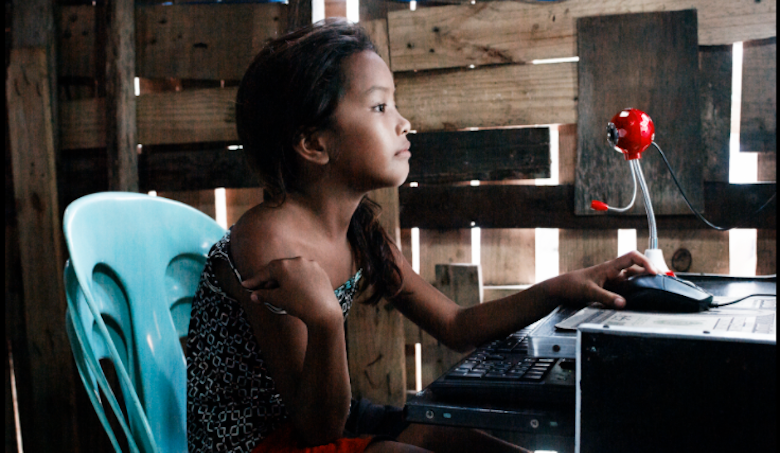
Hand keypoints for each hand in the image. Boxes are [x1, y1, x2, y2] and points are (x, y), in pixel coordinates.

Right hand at [241, 257, 342, 323]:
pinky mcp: (319, 270)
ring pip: (291, 270)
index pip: (264, 272)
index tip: (246, 285)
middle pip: (278, 269)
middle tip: (261, 290)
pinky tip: (293, 289)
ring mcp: (309, 264)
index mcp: (283, 265)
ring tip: (278, 292)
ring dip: (282, 279)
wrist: (323, 311)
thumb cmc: (299, 304)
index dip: (254, 280)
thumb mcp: (277, 299)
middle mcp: (296, 261)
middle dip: (269, 280)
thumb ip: (263, 295)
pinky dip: (296, 279)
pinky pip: (303, 273)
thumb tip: (253, 295)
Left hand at [543, 251, 657, 308]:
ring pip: (634, 278)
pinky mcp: (611, 288)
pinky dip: (636, 291)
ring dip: (644, 282)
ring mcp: (613, 280)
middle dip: (650, 272)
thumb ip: (606, 297)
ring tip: (658, 289)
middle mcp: (613, 272)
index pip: (632, 257)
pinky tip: (642, 298)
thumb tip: (623, 303)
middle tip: (663, 281)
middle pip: (637, 268)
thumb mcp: (589, 292)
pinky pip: (627, 288)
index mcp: (609, 267)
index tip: (654, 272)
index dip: (645, 262)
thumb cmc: (572, 285)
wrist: (561, 289)